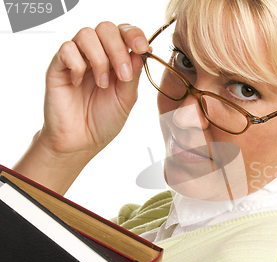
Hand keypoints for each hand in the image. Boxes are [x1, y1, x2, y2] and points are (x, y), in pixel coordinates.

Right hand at [40, 21, 148, 158]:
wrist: (82, 142)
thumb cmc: (104, 120)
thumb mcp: (127, 98)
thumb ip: (134, 74)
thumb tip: (141, 51)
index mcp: (116, 59)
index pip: (124, 32)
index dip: (134, 35)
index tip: (142, 49)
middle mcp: (97, 54)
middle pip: (106, 28)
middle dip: (118, 49)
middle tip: (123, 74)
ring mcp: (77, 58)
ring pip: (87, 34)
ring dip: (99, 59)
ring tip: (102, 84)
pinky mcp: (58, 66)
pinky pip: (66, 49)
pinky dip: (77, 64)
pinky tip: (79, 83)